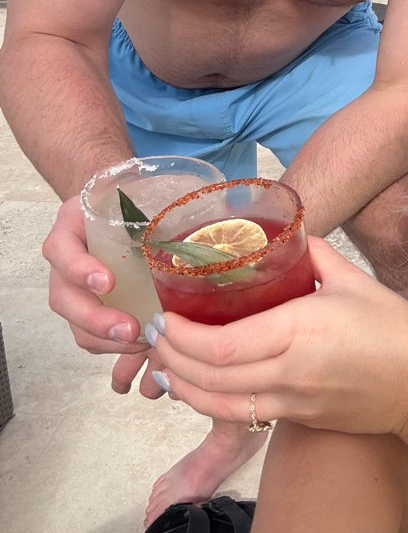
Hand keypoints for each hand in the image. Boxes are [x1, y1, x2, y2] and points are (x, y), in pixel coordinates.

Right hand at [43, 195, 149, 389]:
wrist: (116, 202)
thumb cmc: (131, 196)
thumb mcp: (139, 187)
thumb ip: (165, 195)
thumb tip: (220, 202)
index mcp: (72, 227)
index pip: (62, 250)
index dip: (79, 269)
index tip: (108, 282)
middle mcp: (65, 261)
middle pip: (63, 298)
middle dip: (95, 319)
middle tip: (129, 329)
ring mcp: (73, 288)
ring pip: (75, 323)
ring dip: (105, 339)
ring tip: (140, 342)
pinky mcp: (88, 307)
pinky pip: (90, 336)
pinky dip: (113, 346)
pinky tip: (142, 344)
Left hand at [149, 238, 407, 437]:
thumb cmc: (395, 330)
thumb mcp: (355, 280)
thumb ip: (315, 253)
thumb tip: (287, 229)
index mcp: (301, 330)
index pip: (224, 343)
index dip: (183, 336)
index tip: (161, 317)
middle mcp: (289, 371)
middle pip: (211, 376)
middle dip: (171, 358)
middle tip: (151, 335)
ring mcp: (291, 402)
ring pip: (218, 404)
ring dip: (183, 385)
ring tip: (164, 361)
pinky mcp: (295, 420)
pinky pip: (241, 415)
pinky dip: (209, 402)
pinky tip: (196, 386)